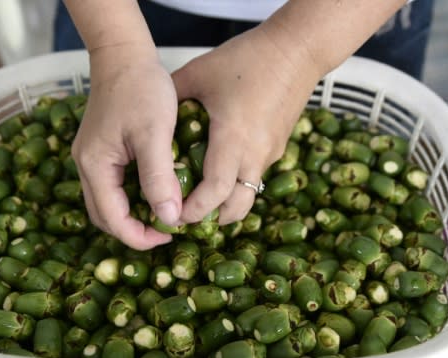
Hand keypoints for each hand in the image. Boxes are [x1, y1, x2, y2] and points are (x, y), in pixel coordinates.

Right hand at [71, 43, 181, 249]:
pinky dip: (134, 197)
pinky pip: (114, 185)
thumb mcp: (154, 134)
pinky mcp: (102, 150)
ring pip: (109, 202)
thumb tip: (169, 218)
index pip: (112, 220)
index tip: (170, 235)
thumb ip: (159, 177)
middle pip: (105, 216)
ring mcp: (92, 158)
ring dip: (134, 215)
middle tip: (169, 230)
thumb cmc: (141, 88)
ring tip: (165, 214)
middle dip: (135, 230)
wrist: (124, 53)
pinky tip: (157, 192)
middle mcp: (87, 166)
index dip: (140, 236)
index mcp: (95, 166)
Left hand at [172, 26, 325, 224]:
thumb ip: (171, 98)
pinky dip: (235, 184)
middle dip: (209, 218)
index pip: (213, 192)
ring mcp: (270, 154)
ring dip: (224, 204)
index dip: (193, 210)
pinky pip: (254, 177)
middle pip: (235, 208)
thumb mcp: (198, 73)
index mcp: (233, 138)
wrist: (298, 49)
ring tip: (199, 200)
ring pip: (247, 196)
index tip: (174, 214)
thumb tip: (149, 120)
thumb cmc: (248, 57)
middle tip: (185, 216)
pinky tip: (217, 172)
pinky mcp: (278, 149)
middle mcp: (256, 153)